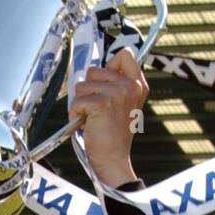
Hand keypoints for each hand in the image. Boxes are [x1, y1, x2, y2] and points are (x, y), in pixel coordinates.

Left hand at [68, 48, 147, 188]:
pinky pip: (76, 101)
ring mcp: (117, 93)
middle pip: (95, 70)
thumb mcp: (122, 104)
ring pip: (82, 86)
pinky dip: (75, 115)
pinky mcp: (102, 103)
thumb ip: (115, 84)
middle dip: (89, 90)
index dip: (108, 66)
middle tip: (97, 110)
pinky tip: (86, 125)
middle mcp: (130, 86)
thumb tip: (93, 70)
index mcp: (138, 84)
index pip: (125, 55)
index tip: (105, 83)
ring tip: (92, 119)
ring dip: (81, 104)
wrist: (113, 159)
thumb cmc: (112, 135)